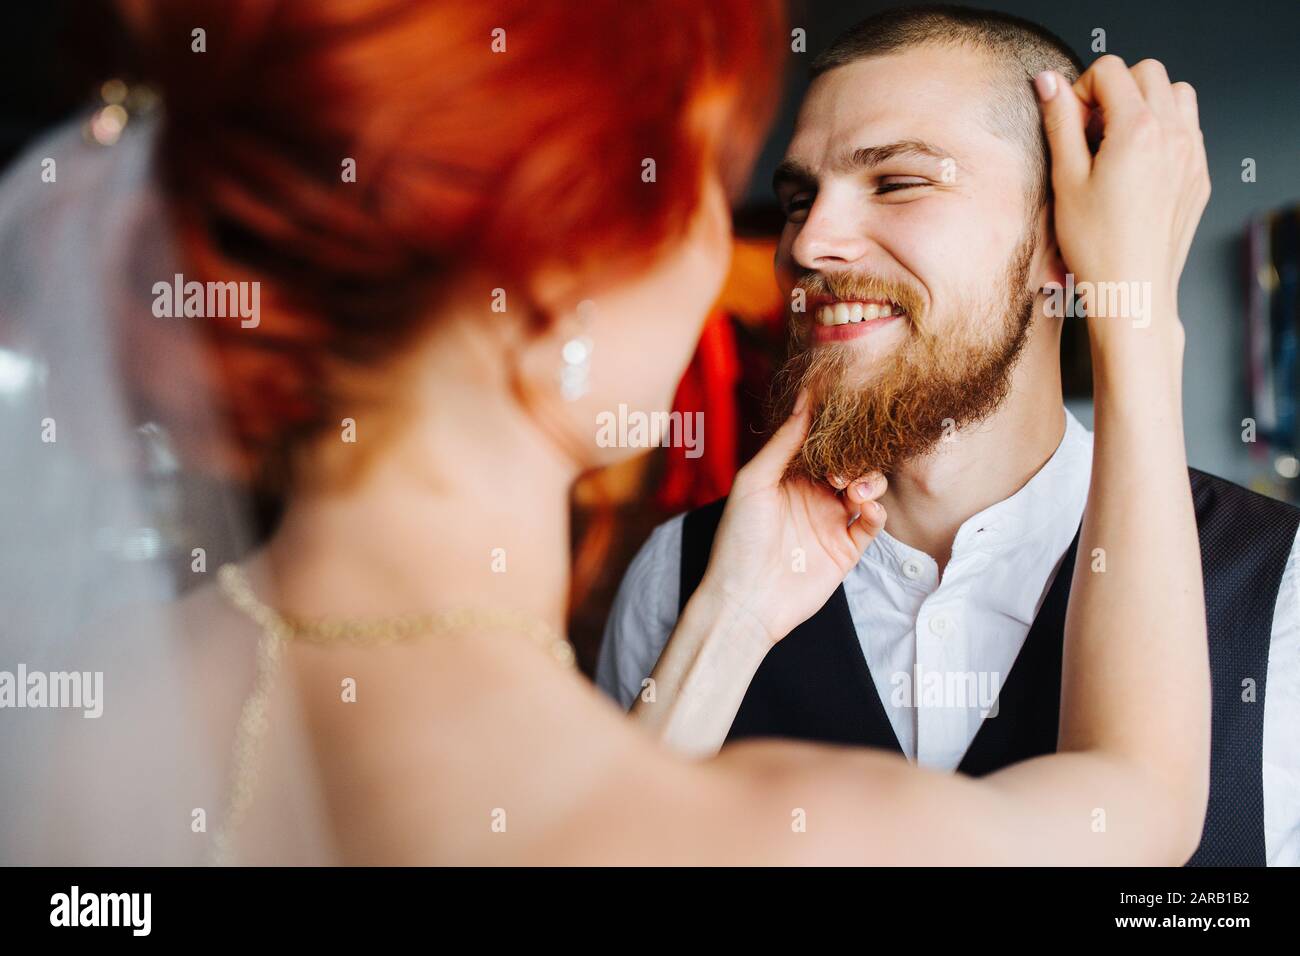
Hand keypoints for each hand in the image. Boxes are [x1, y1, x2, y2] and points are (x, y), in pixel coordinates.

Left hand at [696, 390, 886, 647]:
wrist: (746, 601)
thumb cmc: (738, 540)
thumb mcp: (754, 482)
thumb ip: (784, 443)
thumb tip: (806, 400)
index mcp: (787, 476)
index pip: (819, 441)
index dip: (833, 425)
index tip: (849, 403)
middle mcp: (811, 495)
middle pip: (848, 461)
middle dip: (855, 453)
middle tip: (846, 459)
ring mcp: (831, 521)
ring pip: (866, 487)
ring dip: (868, 481)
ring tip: (852, 489)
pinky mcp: (846, 548)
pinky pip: (873, 522)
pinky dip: (876, 510)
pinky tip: (864, 508)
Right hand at [1036, 56, 1209, 348]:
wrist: (1133, 291)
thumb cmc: (1096, 245)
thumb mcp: (1066, 180)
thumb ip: (1060, 122)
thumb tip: (1049, 83)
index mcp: (1138, 130)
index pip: (1111, 71)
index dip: (1082, 91)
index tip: (1072, 124)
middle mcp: (1174, 135)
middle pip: (1148, 74)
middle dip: (1115, 91)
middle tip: (1092, 130)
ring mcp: (1192, 154)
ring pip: (1177, 95)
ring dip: (1146, 104)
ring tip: (1118, 142)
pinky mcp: (1198, 175)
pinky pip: (1188, 129)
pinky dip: (1164, 130)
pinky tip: (1138, 166)